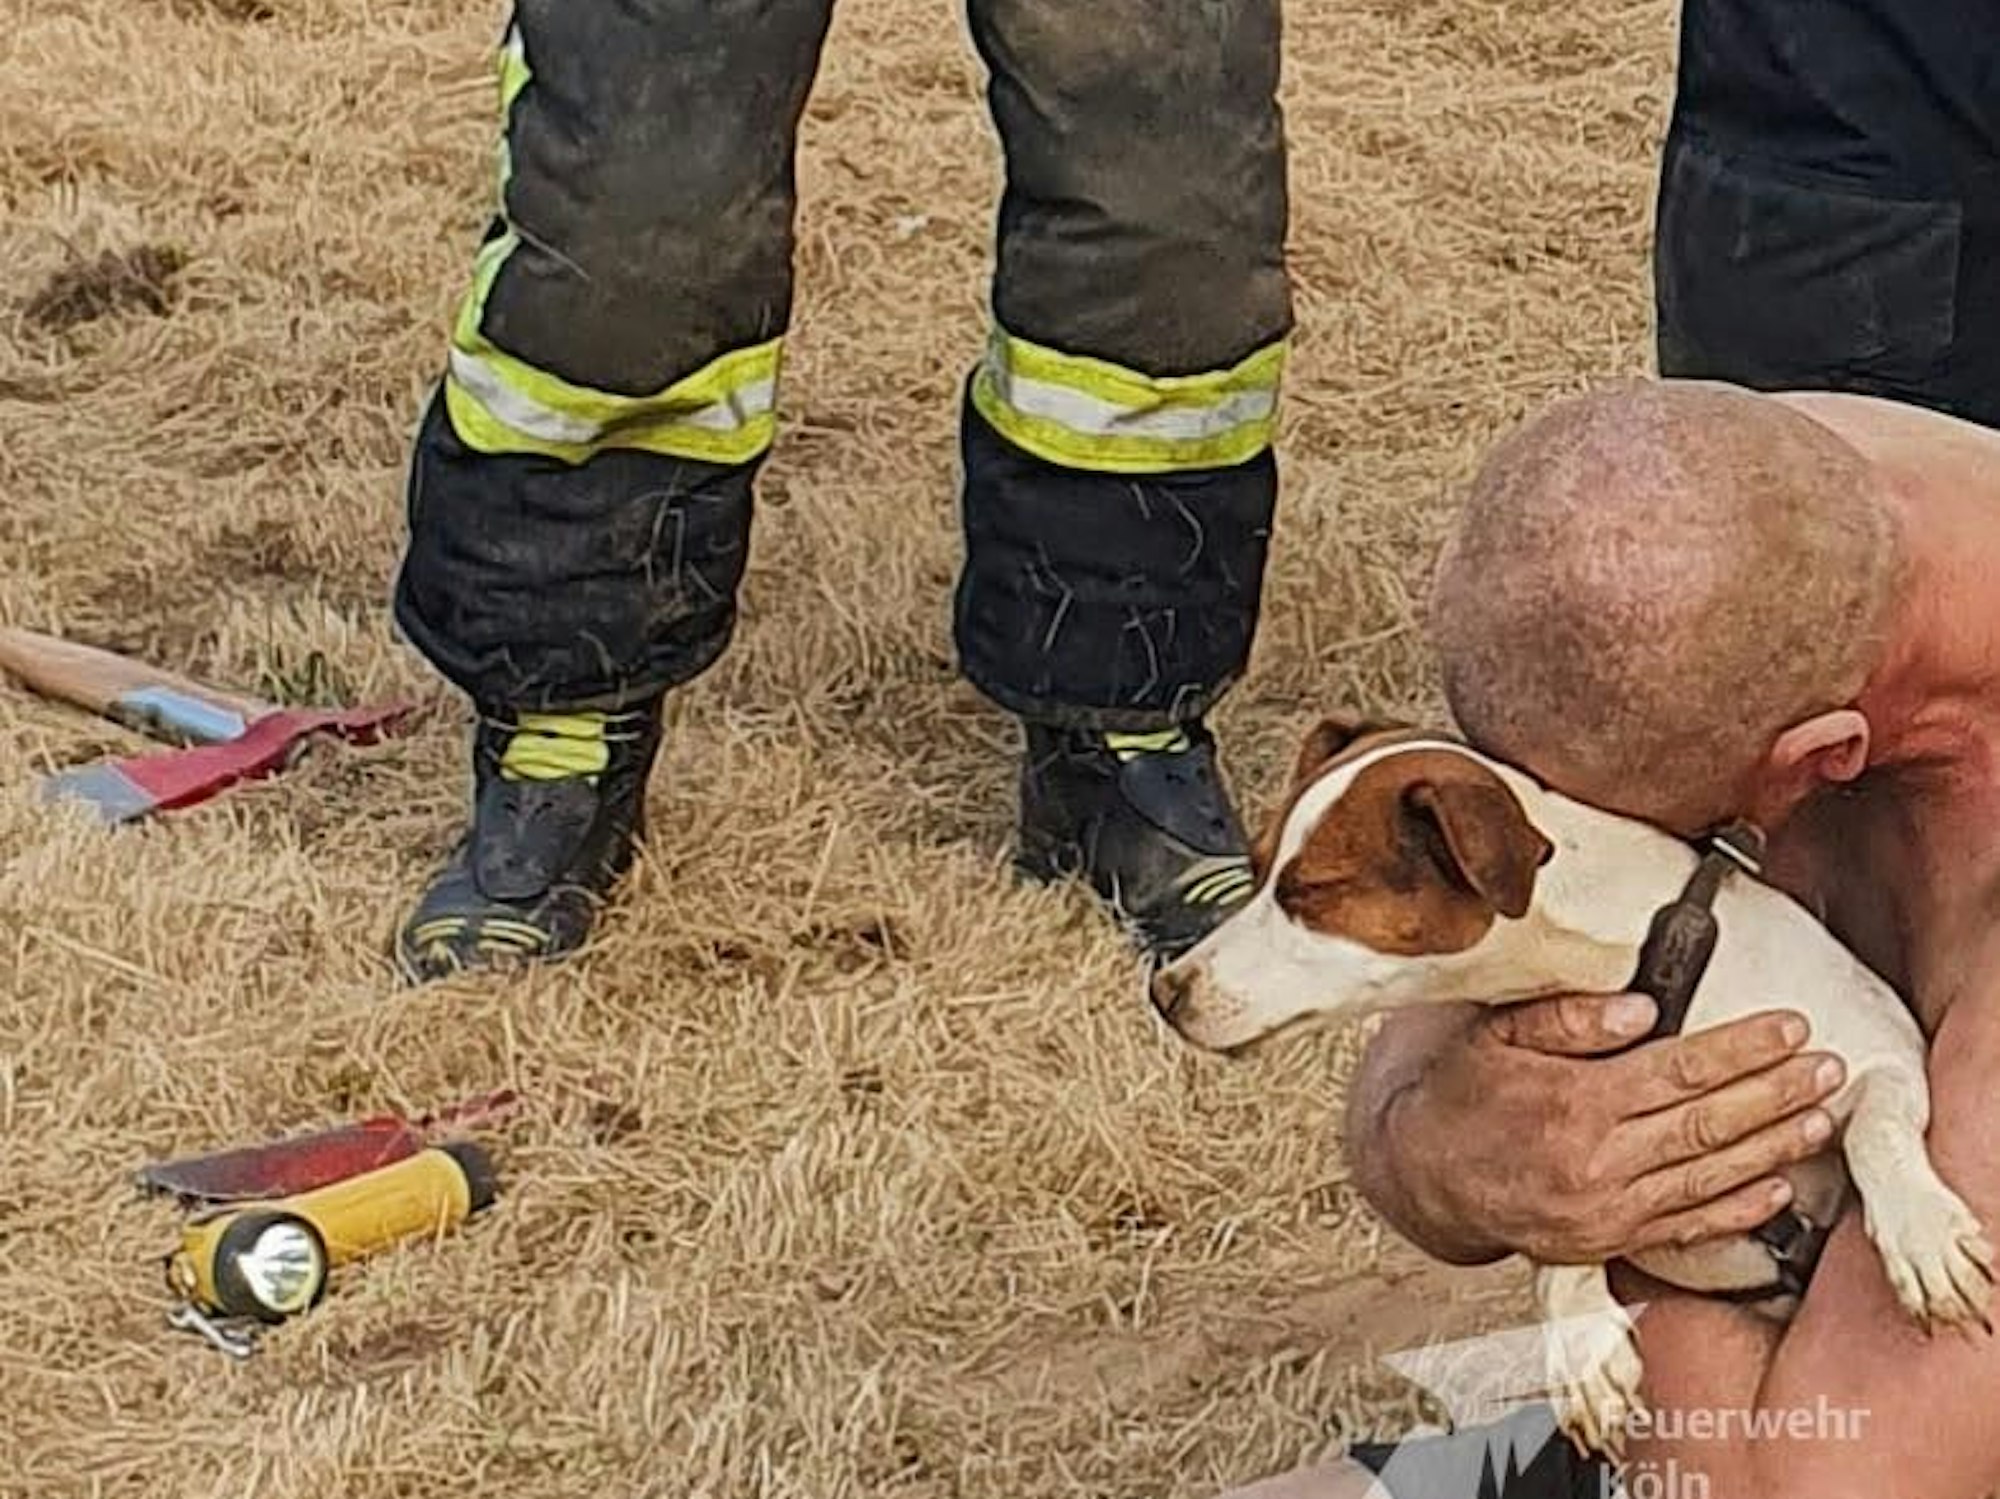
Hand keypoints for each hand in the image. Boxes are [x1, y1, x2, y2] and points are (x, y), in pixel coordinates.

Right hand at [1352, 994, 1844, 1264]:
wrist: (1422, 1173)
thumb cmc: (1462, 1091)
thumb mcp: (1494, 1034)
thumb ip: (1566, 1019)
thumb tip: (1642, 1010)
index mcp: (1574, 1102)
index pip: (1679, 1070)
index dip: (1743, 1049)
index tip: (1790, 1027)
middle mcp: (1597, 1161)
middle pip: (1708, 1124)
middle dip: (1777, 1094)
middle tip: (1827, 1068)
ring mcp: (1605, 1209)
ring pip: (1709, 1177)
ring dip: (1774, 1147)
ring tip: (1819, 1119)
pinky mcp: (1607, 1241)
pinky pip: (1687, 1228)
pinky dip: (1739, 1211)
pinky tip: (1777, 1188)